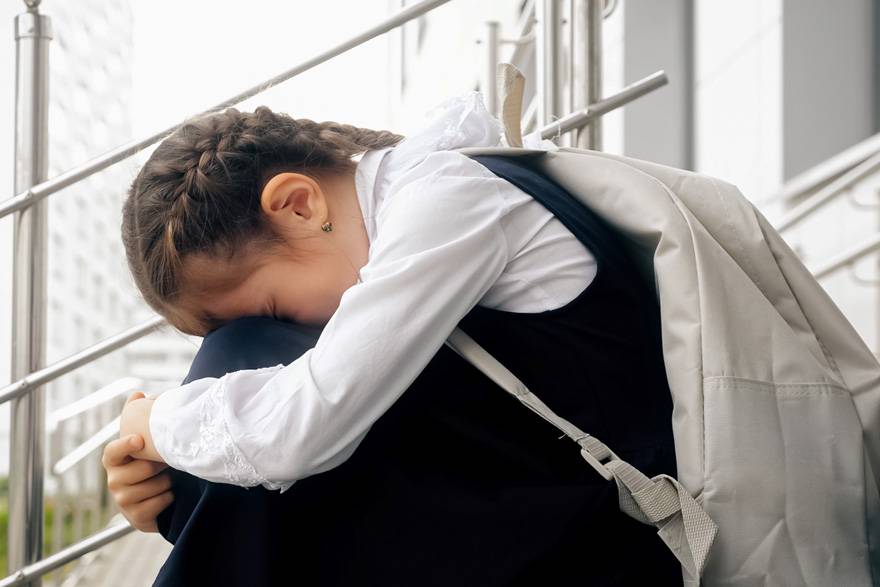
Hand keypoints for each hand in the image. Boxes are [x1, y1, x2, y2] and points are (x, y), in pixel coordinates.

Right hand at [103, 393, 173, 532]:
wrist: (157, 499)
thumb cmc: (151, 464)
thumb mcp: (146, 443)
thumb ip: (139, 418)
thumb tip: (138, 393)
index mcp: (114, 461)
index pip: (112, 452)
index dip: (124, 445)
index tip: (139, 439)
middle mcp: (114, 481)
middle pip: (140, 470)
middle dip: (159, 466)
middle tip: (168, 462)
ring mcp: (123, 501)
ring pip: (153, 487)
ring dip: (167, 482)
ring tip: (170, 478)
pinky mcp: (136, 519)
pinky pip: (158, 504)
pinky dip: (168, 498)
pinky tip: (170, 494)